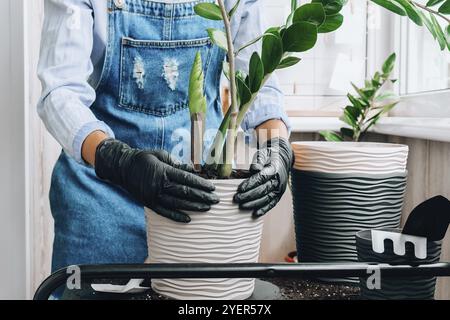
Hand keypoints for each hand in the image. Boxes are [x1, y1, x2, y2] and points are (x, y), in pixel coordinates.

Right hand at [94, 139, 218, 222]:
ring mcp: (154, 195)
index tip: (212, 187)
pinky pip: (165, 212)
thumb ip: (176, 162)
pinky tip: (189, 219)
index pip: (187, 179)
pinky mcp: (149, 203)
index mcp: (164, 171)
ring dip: (194, 207)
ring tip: (207, 208)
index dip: (201, 184)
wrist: (123, 168)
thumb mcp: (160, 155)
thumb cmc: (144, 159)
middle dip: (202, 196)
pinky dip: (177, 216)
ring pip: (178, 203)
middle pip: (185, 192)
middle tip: (215, 200)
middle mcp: (159, 185)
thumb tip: (192, 169)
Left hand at [234, 137, 292, 217]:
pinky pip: (272, 203)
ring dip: (254, 204)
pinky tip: (255, 214)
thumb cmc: (269, 156)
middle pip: (263, 190)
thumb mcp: (264, 153)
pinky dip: (264, 209)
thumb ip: (258, 160)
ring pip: (266, 198)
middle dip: (249, 196)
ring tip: (241, 206)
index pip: (261, 178)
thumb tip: (254, 169)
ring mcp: (279, 189)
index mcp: (274, 169)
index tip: (240, 189)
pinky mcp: (279, 195)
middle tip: (236, 199)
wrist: (284, 159)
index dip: (250, 184)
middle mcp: (278, 180)